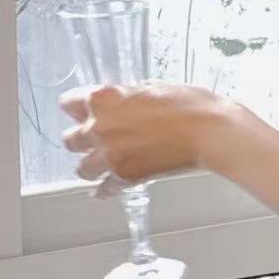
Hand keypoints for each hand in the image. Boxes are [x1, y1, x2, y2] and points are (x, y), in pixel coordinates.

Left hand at [60, 81, 226, 186]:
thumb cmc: (190, 106)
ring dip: (90, 168)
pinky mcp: (126, 176)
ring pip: (82, 168)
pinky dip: (106, 191)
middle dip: (82, 141)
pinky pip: (105, 189)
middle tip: (92, 143)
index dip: (77, 109)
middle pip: (71, 140)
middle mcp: (99, 126)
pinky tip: (106, 190)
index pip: (68, 103)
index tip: (81, 114)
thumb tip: (124, 104)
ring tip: (97, 169)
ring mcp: (110, 154)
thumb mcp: (151, 87)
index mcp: (103, 98)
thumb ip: (127, 98)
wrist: (209, 131)